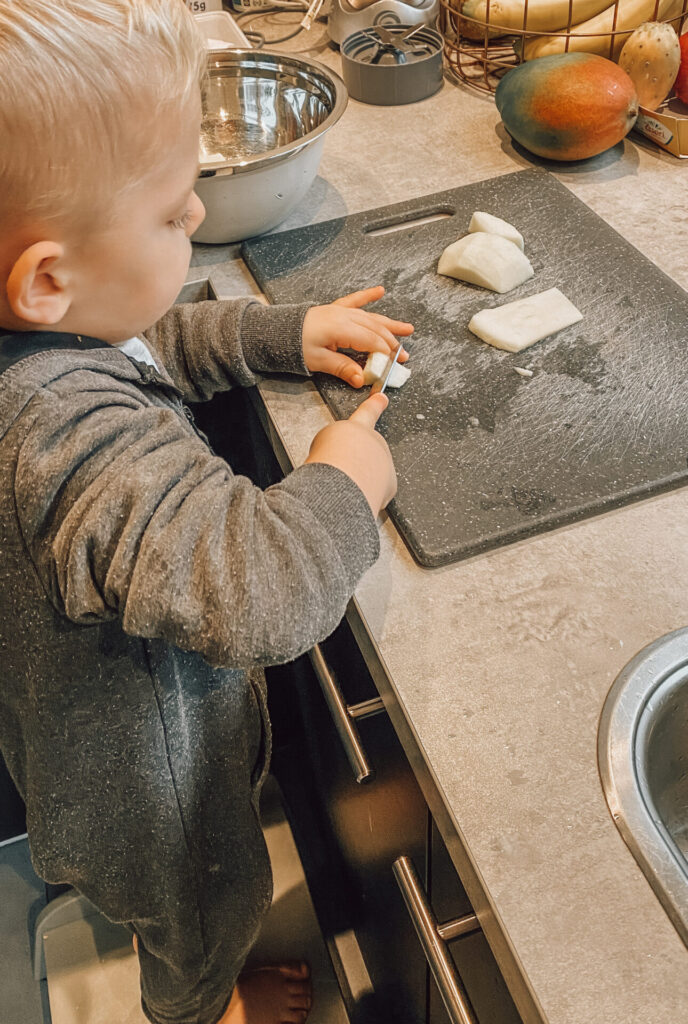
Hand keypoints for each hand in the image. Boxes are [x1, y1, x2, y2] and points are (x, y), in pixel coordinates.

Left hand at [302, 285, 412, 387]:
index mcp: (341, 328)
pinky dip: (368, 295)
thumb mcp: (318, 361)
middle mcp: (345, 316)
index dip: (385, 353)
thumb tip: (361, 380)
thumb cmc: (294, 345)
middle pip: (375, 329)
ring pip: (371, 317)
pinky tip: (380, 291)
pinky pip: (355, 300)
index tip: (394, 365)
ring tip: (407, 329)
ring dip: (389, 324)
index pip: (371, 341)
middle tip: (404, 356)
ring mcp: (341, 310)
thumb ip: (342, 368)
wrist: (277, 330)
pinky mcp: (335, 308)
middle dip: (392, 343)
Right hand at [305, 392, 395, 514]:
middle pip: (369, 451)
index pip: (368, 412)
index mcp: (359, 426)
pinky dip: (368, 494)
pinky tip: (357, 495)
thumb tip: (340, 454)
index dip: (374, 405)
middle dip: (357, 461)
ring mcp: (386, 462)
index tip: (382, 398)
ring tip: (345, 483)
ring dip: (361, 478)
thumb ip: (337, 442)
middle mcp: (377, 441)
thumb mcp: (325, 440)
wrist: (344, 478)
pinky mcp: (391, 484)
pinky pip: (378, 490)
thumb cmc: (332, 458)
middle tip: (339, 468)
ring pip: (374, 472)